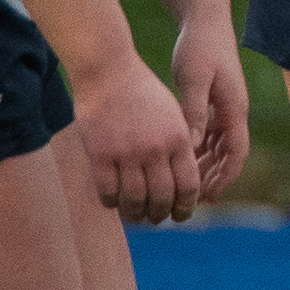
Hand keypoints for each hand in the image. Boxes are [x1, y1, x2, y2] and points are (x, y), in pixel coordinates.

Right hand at [73, 52, 205, 229]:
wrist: (108, 71)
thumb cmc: (142, 92)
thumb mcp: (173, 115)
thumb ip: (179, 145)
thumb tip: (183, 181)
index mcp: (179, 139)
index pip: (188, 186)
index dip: (185, 207)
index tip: (180, 216)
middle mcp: (156, 149)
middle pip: (162, 198)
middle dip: (160, 214)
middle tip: (155, 219)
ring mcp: (127, 153)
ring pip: (135, 200)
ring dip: (135, 214)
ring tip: (134, 216)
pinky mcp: (101, 154)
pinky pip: (107, 191)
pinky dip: (111, 203)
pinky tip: (112, 202)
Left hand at [171, 24, 253, 202]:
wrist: (205, 20)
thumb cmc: (199, 47)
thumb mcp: (194, 79)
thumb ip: (193, 112)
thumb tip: (191, 145)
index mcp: (234, 108)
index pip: (236, 153)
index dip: (224, 177)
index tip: (206, 196)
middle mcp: (234, 111)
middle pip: (229, 155)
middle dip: (214, 178)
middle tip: (191, 199)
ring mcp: (225, 107)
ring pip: (218, 146)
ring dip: (204, 166)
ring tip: (183, 184)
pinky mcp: (214, 101)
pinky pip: (209, 133)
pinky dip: (197, 149)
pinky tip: (179, 159)